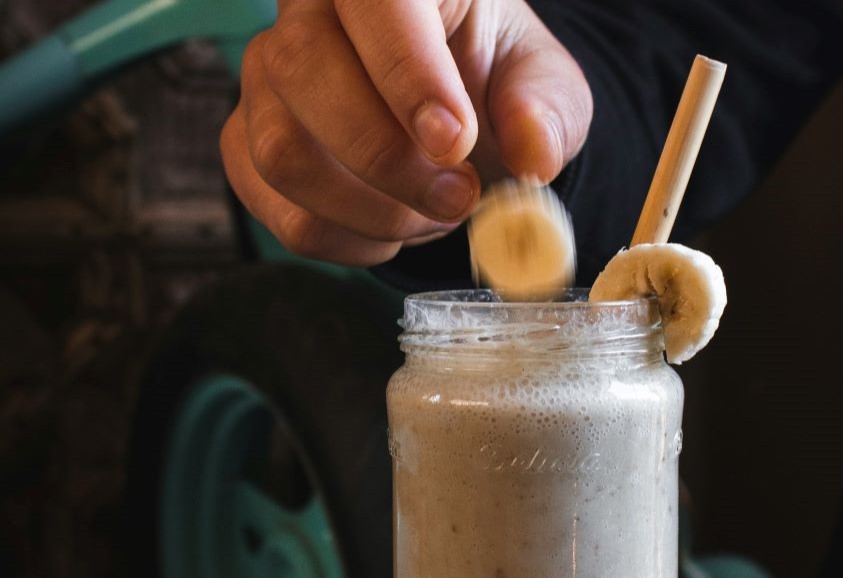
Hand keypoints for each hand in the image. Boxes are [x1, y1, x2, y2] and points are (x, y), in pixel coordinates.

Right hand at [220, 0, 591, 266]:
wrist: (456, 126)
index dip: (405, 73)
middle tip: (458, 197)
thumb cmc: (493, 88)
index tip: (452, 142)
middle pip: (302, 72)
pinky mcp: (250, 149)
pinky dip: (350, 242)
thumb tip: (533, 154)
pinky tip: (394, 228)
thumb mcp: (544, 89)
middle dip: (389, 161)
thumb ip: (545, 114)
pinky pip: (282, 214)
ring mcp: (267, 83)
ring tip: (430, 213)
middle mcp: (308, 14)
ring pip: (282, 153)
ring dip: (370, 210)